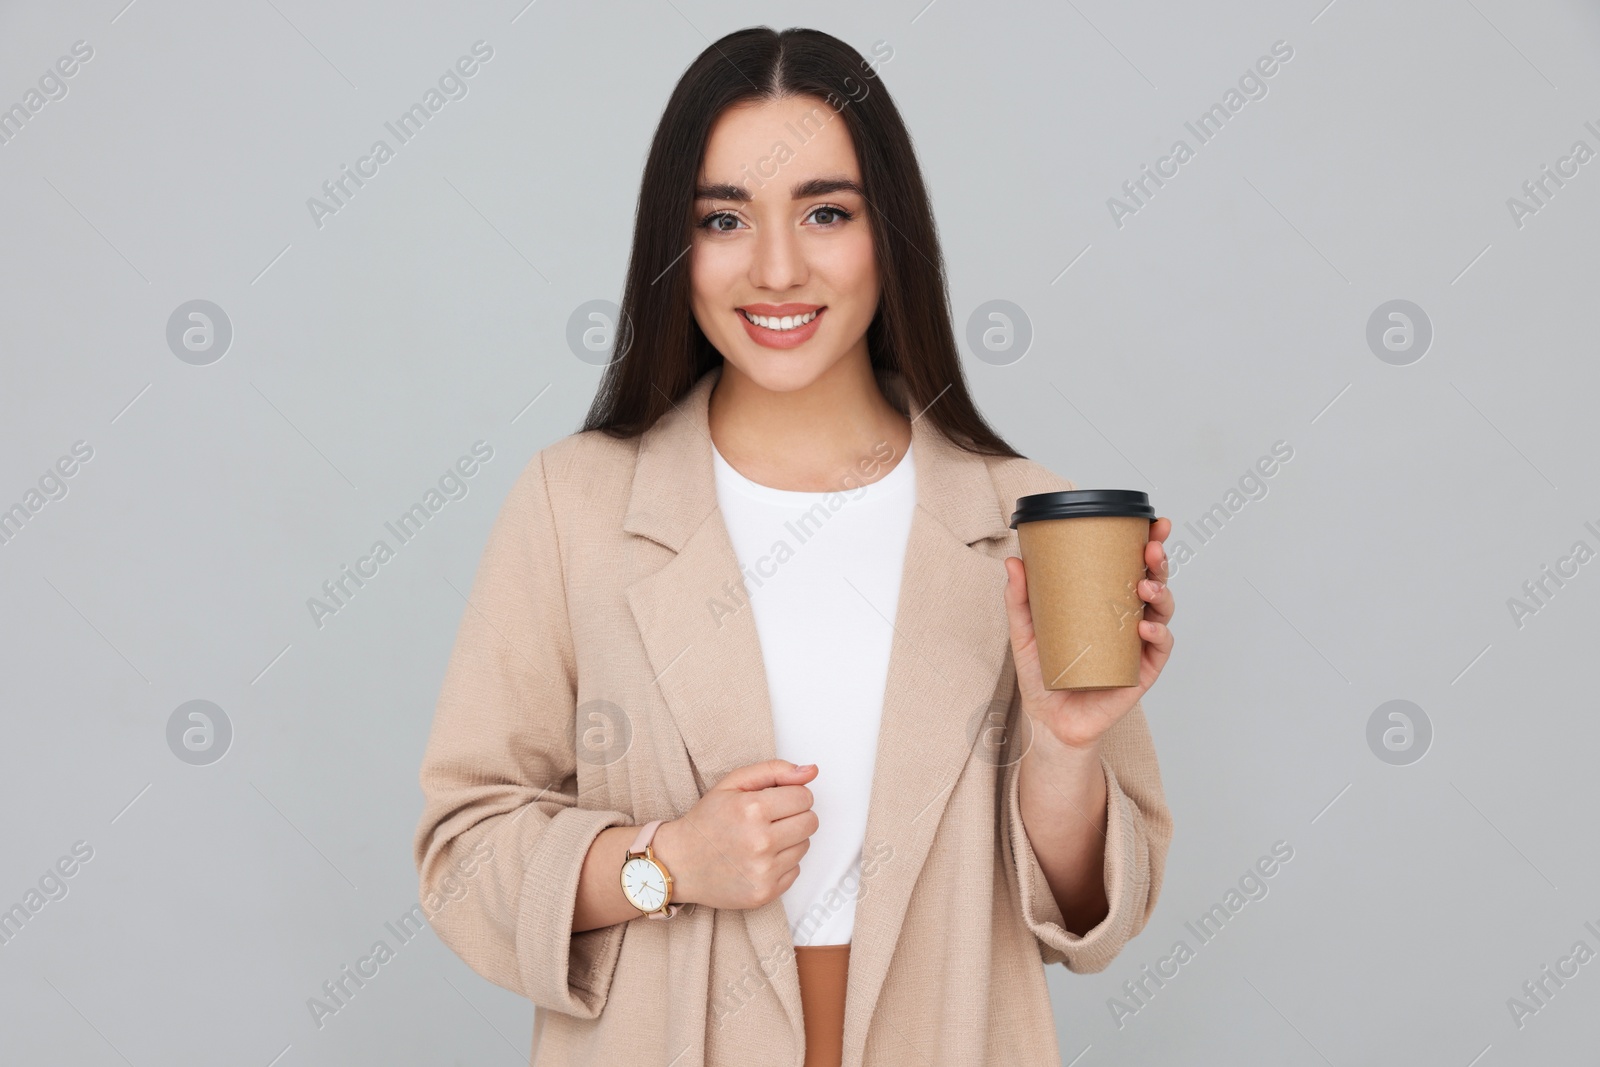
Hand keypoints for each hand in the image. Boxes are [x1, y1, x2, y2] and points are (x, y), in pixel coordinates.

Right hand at [654, 759, 818, 909]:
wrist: (678, 863)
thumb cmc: (705, 822)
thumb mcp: (733, 783)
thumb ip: (774, 771)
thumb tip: (811, 771)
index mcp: (753, 809)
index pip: (805, 797)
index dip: (792, 796)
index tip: (776, 801)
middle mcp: (760, 842)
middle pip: (810, 822)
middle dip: (795, 816)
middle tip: (770, 820)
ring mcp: (763, 871)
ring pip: (805, 846)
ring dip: (789, 841)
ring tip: (760, 840)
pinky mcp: (765, 893)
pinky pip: (795, 870)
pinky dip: (781, 863)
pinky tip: (758, 859)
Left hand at [1002, 517, 1175, 753]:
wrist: (1048, 720)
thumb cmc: (1043, 674)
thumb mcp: (1025, 631)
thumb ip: (1019, 598)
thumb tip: (1013, 560)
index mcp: (1107, 603)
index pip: (1132, 567)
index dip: (1149, 544)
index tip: (1155, 523)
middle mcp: (1128, 620)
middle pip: (1154, 582)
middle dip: (1159, 562)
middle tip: (1151, 549)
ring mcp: (1138, 645)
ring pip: (1162, 611)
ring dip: (1160, 594)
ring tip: (1144, 587)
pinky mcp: (1142, 672)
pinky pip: (1158, 648)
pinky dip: (1157, 634)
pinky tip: (1144, 627)